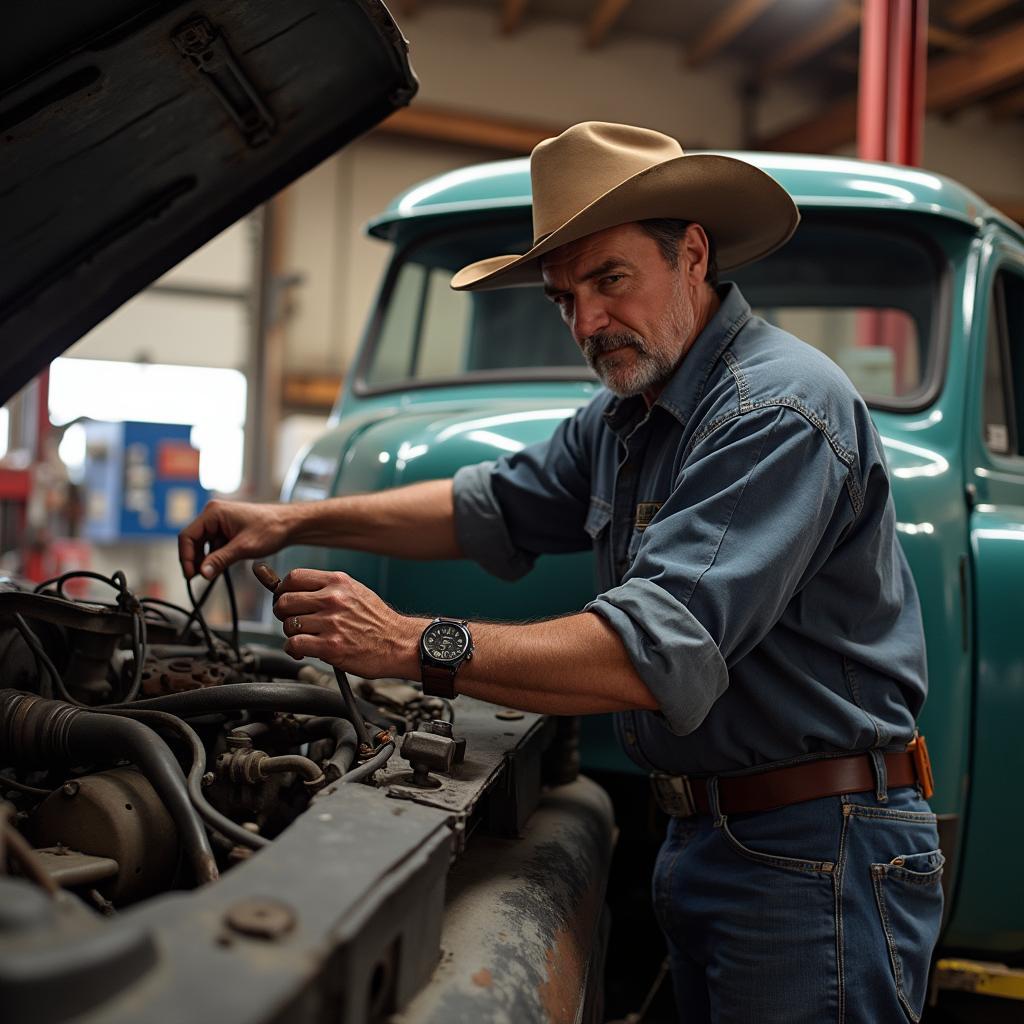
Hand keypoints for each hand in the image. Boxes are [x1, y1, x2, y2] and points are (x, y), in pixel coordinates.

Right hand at [178, 500, 293, 579]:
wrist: (290, 524)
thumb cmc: (271, 529)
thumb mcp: (244, 547)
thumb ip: (221, 559)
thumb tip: (202, 573)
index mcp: (213, 513)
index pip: (187, 535)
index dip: (185, 557)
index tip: (191, 575)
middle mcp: (213, 515)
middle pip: (192, 541)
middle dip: (194, 560)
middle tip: (199, 578)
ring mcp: (219, 523)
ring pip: (202, 545)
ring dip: (205, 561)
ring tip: (211, 574)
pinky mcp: (226, 531)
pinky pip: (213, 546)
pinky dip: (214, 558)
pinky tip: (220, 568)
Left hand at [272, 568, 420, 678]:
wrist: (399, 643)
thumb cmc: (378, 621)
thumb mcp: (355, 592)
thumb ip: (328, 588)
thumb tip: (294, 589)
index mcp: (339, 582)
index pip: (294, 577)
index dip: (283, 589)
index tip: (285, 598)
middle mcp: (333, 599)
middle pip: (285, 601)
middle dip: (283, 613)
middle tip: (292, 621)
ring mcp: (332, 623)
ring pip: (289, 624)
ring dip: (292, 634)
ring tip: (304, 638)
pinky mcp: (330, 646)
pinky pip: (294, 644)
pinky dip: (293, 650)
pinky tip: (303, 651)